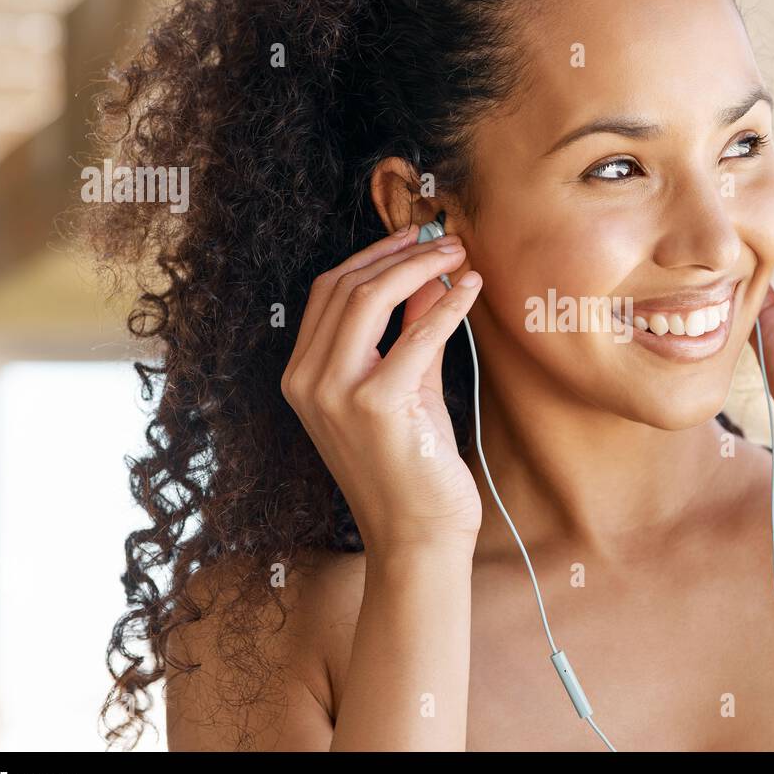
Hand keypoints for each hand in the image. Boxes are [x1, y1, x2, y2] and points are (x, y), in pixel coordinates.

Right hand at [281, 225, 483, 554]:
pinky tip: (471, 288)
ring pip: (370, 297)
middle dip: (400, 252)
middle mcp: (309, 381)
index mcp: (302, 375)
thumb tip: (428, 274)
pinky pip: (417, 334)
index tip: (412, 237)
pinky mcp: (377, 404)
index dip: (372, 255)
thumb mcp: (404, 386)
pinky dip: (448, 303)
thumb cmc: (411, 467)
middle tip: (446, 238)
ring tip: (459, 253)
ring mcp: (336, 393)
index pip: (328, 292)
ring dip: (421, 266)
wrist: (416, 536)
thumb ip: (409, 331)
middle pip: (347, 286)